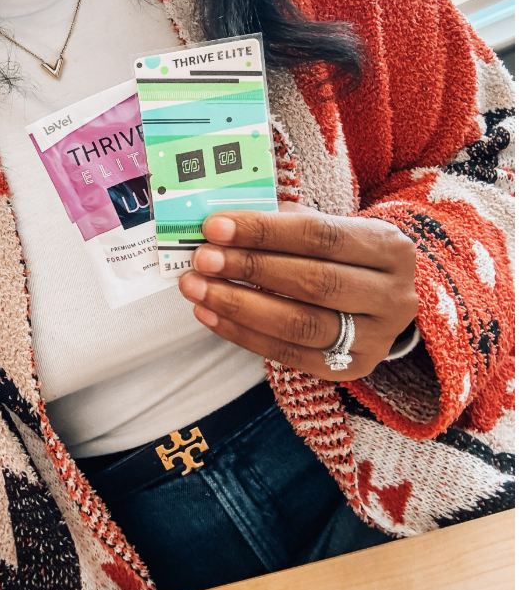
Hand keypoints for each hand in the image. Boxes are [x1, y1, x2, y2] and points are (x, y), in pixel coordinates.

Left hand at [178, 202, 417, 379]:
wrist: (380, 294)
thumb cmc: (342, 252)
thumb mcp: (328, 226)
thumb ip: (282, 221)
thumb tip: (223, 225)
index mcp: (389, 247)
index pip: (320, 235)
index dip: (264, 231)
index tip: (215, 227)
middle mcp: (392, 296)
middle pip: (313, 282)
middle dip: (249, 269)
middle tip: (202, 259)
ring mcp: (376, 338)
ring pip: (300, 325)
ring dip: (239, 305)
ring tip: (197, 289)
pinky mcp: (352, 369)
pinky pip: (290, 355)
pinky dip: (243, 334)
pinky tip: (210, 315)